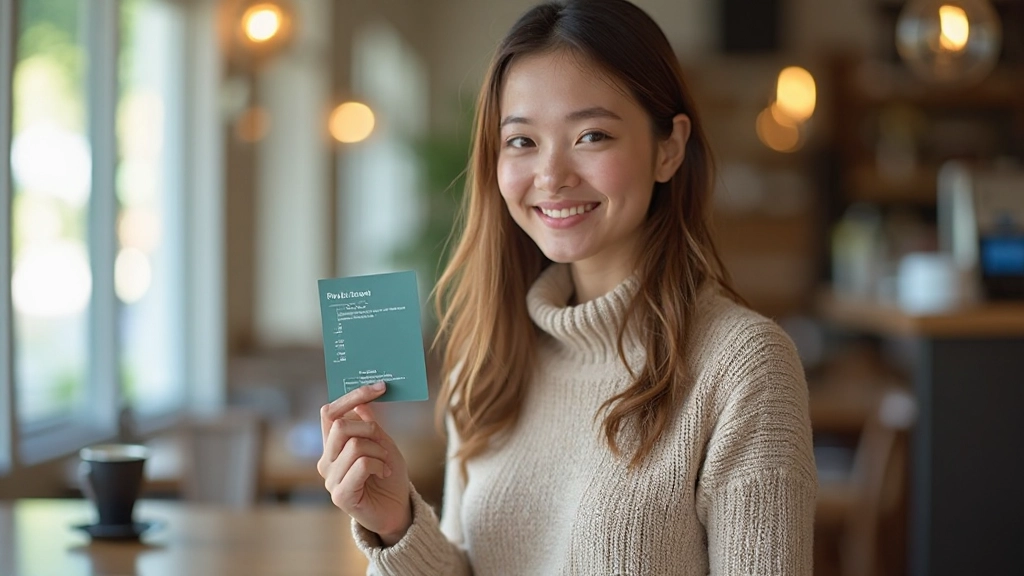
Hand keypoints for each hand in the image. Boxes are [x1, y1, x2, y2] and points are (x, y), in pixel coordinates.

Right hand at [318, 381, 411, 544]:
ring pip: (354, 445)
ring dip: (378, 452)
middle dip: (370, 429)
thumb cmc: (388, 476)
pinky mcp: (340, 495)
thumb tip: (360, 402)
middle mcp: (326, 461)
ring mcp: (330, 479)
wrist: (397, 509)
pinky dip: (378, 465)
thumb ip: (369, 424)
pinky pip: (361, 464)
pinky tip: (382, 474)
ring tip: (384, 465)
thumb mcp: (383, 443)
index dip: (353, 396)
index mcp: (332, 446)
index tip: (380, 386)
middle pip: (340, 425)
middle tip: (383, 444)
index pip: (330, 412)